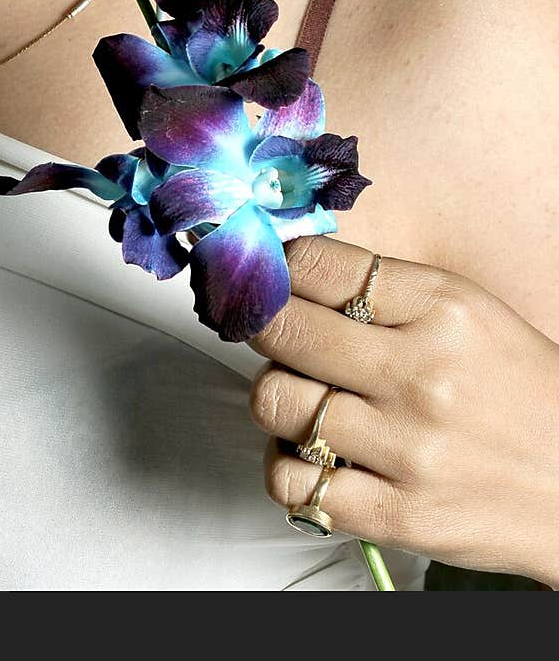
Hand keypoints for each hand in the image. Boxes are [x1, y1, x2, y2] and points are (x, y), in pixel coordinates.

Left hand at [246, 235, 558, 586]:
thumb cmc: (516, 391)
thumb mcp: (468, 311)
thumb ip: (384, 288)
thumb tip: (290, 271)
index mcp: (442, 307)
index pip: (316, 264)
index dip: (279, 268)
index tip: (277, 279)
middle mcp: (422, 374)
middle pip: (283, 328)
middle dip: (263, 325)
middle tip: (275, 333)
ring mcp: (408, 449)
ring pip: (276, 403)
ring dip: (277, 398)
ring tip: (302, 398)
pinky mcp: (399, 516)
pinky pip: (293, 485)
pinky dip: (288, 469)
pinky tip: (314, 455)